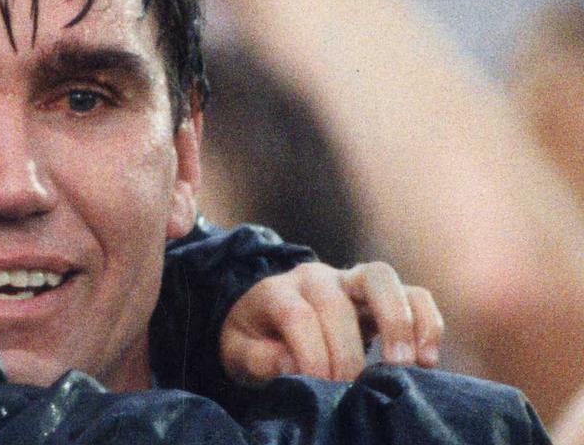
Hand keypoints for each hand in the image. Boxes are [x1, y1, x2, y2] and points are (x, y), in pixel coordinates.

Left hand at [220, 262, 443, 384]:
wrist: (270, 319)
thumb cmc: (256, 339)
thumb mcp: (239, 351)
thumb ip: (258, 358)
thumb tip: (292, 363)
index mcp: (277, 291)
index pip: (298, 316)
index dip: (311, 354)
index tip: (320, 387)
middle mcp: (316, 278)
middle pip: (338, 300)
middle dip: (347, 351)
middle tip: (351, 388)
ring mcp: (352, 280)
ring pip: (382, 278)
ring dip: (397, 322)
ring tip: (403, 365)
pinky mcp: (384, 294)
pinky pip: (415, 294)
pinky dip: (426, 322)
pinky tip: (427, 360)